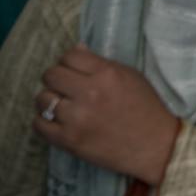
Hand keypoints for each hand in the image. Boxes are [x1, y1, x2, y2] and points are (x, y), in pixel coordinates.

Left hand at [33, 45, 178, 185]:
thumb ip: (102, 64)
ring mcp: (77, 118)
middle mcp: (89, 93)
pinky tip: (57, 121)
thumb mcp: (131, 77)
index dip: (69, 62)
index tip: (73, 71)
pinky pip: (39, 124)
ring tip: (62, 106)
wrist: (155, 145)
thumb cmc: (146, 107)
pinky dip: (44, 121)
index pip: (69, 56)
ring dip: (50, 100)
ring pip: (42, 99)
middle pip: (51, 75)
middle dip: (56, 79)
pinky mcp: (69, 140)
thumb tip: (76, 49)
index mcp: (107, 74)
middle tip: (65, 88)